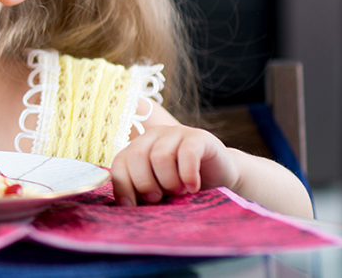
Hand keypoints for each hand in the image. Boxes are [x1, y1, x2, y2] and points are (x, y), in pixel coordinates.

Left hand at [110, 125, 239, 205]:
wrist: (221, 179)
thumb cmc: (183, 188)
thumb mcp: (158, 192)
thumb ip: (141, 194)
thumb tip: (124, 208)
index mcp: (137, 149)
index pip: (119, 164)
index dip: (123, 187)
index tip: (132, 207)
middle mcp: (153, 136)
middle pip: (136, 156)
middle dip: (145, 183)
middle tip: (158, 198)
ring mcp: (175, 133)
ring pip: (160, 155)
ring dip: (168, 181)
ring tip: (180, 192)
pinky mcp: (198, 137)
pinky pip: (187, 153)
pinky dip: (187, 174)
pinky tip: (193, 187)